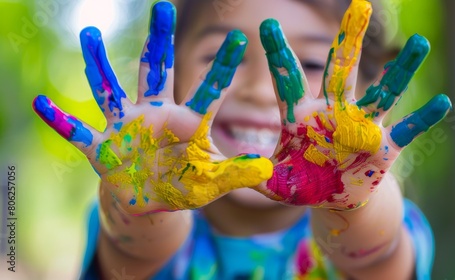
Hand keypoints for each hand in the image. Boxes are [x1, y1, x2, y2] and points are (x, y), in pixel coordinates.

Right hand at [32, 1, 271, 214]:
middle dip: (159, 41)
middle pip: (157, 72)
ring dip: (99, 64)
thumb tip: (267, 171)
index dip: (223, 67)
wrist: (149, 202)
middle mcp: (154, 115)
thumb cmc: (183, 187)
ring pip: (111, 90)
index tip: (240, 39)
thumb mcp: (212, 184)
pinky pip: (77, 133)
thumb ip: (236, 175)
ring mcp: (125, 129)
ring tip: (89, 33)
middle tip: (162, 7)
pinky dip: (60, 121)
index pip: (209, 90)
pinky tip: (40, 103)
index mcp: (186, 123)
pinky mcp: (102, 148)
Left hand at [256, 0, 450, 209]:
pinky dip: (422, 119)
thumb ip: (259, 177)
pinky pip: (406, 130)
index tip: (266, 22)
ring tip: (420, 43)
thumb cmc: (303, 183)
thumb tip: (245, 172)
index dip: (278, 53)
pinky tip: (443, 103)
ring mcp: (361, 127)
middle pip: (341, 71)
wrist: (334, 196)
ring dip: (401, 71)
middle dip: (348, 40)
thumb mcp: (278, 183)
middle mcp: (333, 112)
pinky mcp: (383, 146)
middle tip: (359, 3)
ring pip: (382, 93)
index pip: (288, 79)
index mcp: (301, 116)